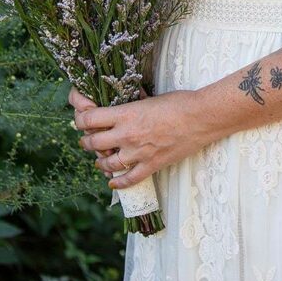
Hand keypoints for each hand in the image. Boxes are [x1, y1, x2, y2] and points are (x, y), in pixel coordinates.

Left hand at [72, 88, 204, 189]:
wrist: (201, 118)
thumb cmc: (179, 102)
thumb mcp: (149, 97)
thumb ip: (131, 105)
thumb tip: (120, 105)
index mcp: (125, 113)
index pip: (89, 119)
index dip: (80, 119)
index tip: (81, 119)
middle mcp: (126, 134)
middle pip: (92, 142)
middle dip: (86, 141)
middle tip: (87, 139)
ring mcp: (138, 152)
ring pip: (106, 163)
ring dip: (99, 161)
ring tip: (99, 159)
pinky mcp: (151, 165)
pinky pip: (128, 180)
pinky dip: (118, 182)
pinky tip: (112, 182)